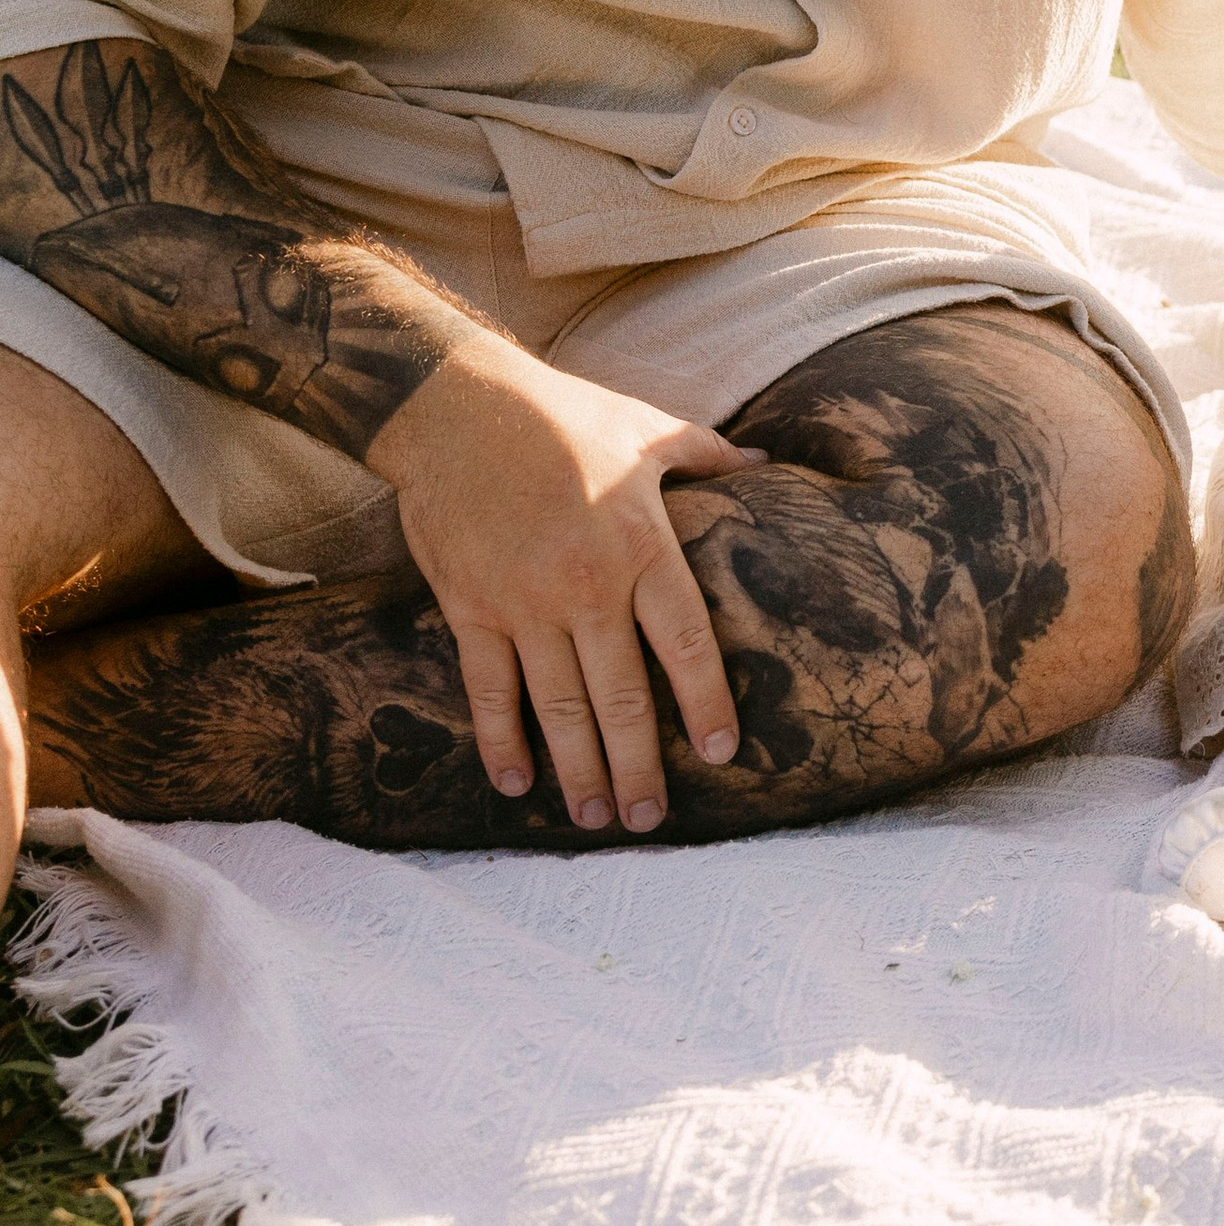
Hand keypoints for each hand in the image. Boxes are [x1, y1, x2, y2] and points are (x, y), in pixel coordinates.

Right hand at [369, 332, 766, 832]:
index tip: (723, 751)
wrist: (456, 407)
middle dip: (640, 765)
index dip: (706, 702)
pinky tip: (517, 784)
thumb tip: (765, 464)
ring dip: (579, 768)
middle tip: (650, 818)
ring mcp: (524, 603)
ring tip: (596, 817)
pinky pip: (489, 690)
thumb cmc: (560, 415)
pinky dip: (502, 740)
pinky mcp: (471, 608)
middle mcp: (585, 586)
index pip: (686, 642)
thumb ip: (707, 456)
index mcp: (641, 545)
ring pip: (559, 706)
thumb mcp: (645, 426)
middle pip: (623, 696)